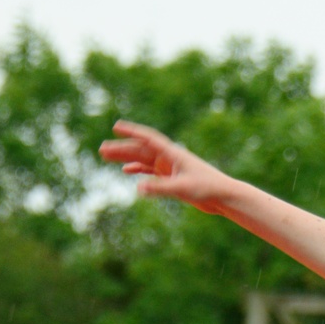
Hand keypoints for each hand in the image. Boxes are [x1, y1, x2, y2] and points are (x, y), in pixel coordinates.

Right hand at [98, 119, 232, 213]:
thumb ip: (159, 188)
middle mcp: (169, 157)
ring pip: (143, 159)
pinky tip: (126, 171)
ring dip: (126, 157)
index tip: (116, 127)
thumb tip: (138, 188)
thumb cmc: (207, 189)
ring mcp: (170, 167)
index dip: (132, 132)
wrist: (223, 196)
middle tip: (102, 149)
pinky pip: (150, 171)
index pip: (148, 139)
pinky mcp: (172, 177)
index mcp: (172, 153)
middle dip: (121, 148)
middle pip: (141, 149)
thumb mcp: (181, 188)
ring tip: (107, 156)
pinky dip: (138, 169)